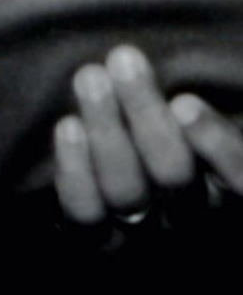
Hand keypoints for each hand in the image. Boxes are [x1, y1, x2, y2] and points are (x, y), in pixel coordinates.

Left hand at [53, 43, 242, 225]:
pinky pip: (86, 214)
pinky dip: (75, 173)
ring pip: (126, 192)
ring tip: (91, 77)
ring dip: (105, 131)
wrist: (132, 167)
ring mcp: (146, 230)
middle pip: (174, 177)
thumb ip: (215, 116)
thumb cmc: (188, 122)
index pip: (240, 179)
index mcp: (231, 187)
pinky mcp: (99, 235)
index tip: (185, 104)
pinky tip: (69, 126)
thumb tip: (190, 92)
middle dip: (145, 115)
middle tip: (123, 59)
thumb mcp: (216, 116)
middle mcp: (195, 215)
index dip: (217, 146)